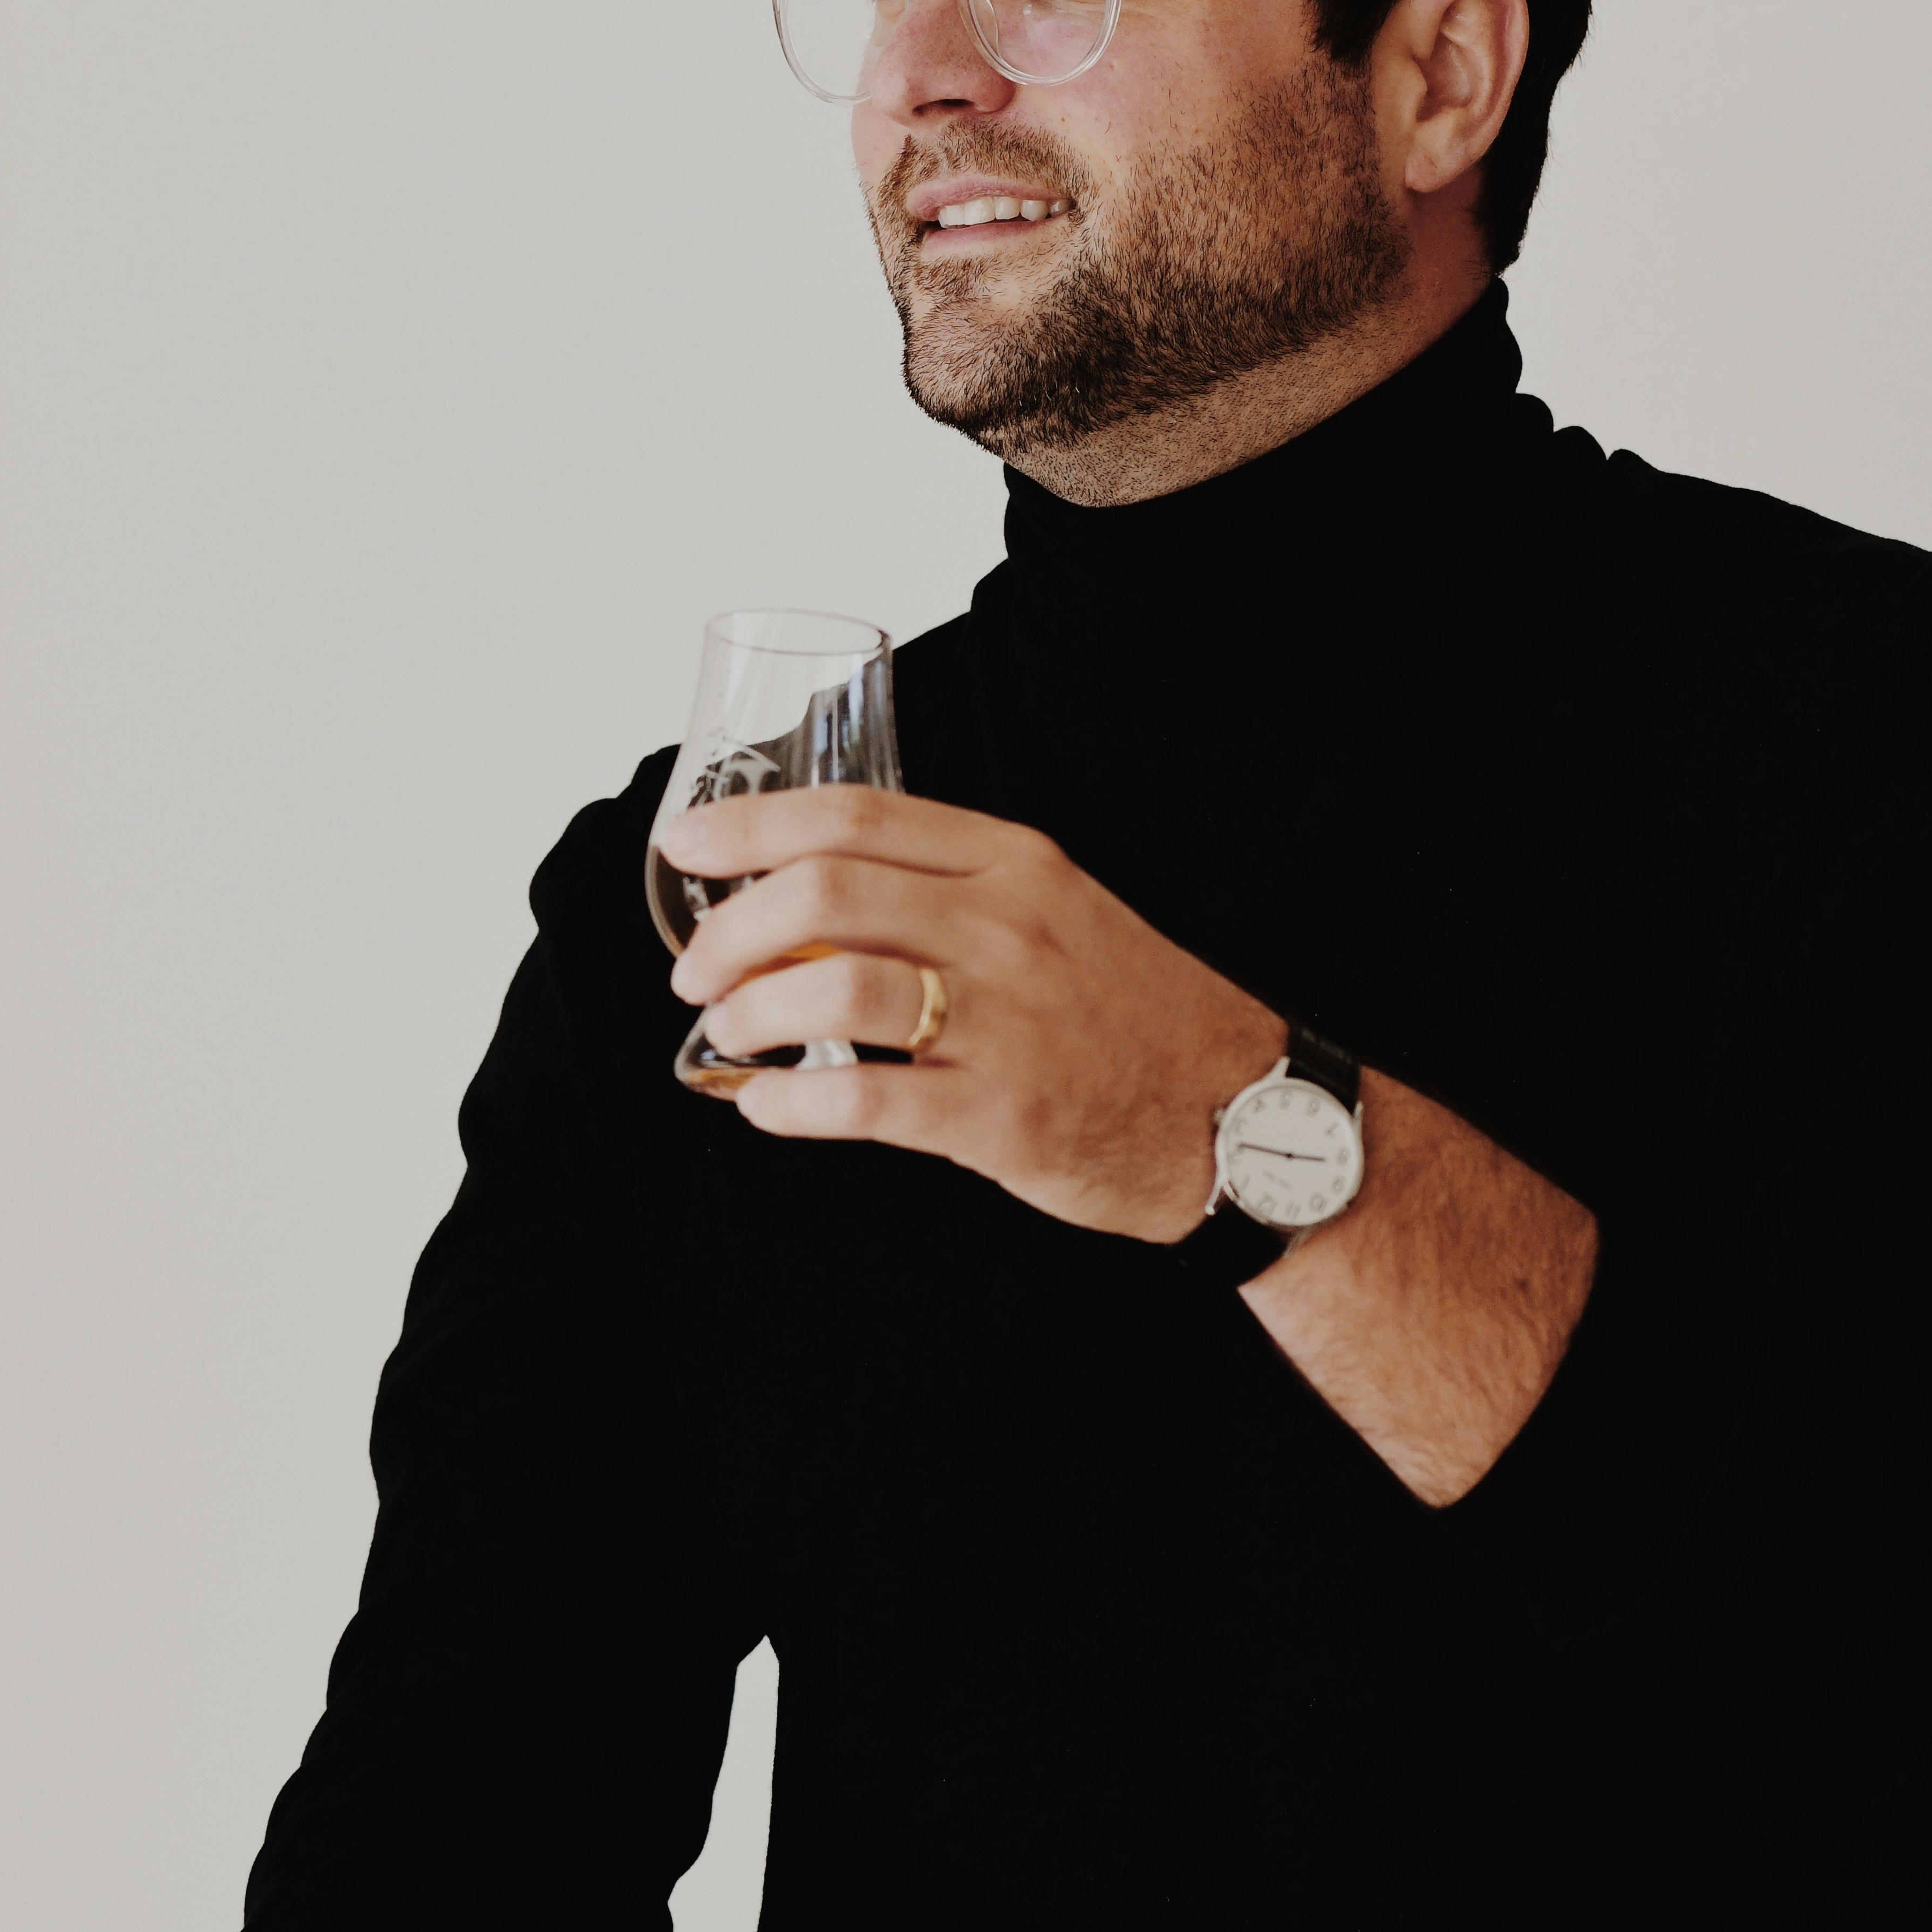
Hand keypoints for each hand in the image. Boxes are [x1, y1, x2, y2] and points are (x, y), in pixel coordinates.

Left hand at [662, 784, 1276, 1239]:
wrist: (1247, 1111)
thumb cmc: (1133, 1014)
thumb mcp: (1057, 912)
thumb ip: (953, 893)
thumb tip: (815, 897)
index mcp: (1014, 864)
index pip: (855, 817)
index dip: (751, 825)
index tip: (683, 844)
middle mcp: (1007, 927)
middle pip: (824, 894)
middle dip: (730, 931)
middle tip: (697, 973)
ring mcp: (1005, 1021)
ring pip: (831, 990)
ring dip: (748, 1015)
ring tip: (727, 1037)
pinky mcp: (1003, 1114)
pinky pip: (862, 1101)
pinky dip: (789, 1104)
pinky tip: (764, 1108)